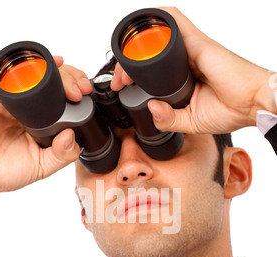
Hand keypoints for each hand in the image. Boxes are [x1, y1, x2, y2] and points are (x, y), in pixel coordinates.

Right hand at [0, 58, 91, 202]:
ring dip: (59, 73)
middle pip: (56, 83)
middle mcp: (31, 110)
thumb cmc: (5, 171)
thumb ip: (62, 155)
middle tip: (81, 90)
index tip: (87, 96)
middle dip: (74, 80)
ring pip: (40, 75)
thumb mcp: (43, 167)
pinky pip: (14, 77)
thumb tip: (72, 135)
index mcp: (44, 124)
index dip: (78, 94)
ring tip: (71, 85)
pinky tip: (46, 66)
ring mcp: (16, 101)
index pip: (65, 101)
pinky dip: (30, 68)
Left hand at [111, 6, 275, 134]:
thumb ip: (169, 119)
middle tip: (118, 80)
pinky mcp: (198, 42)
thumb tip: (150, 109)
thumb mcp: (191, 122)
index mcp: (182, 78)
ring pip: (157, 37)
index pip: (150, 71)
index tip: (120, 87)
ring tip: (123, 67)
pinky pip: (174, 23)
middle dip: (127, 63)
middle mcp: (185, 60)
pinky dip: (157, 22)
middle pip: (149, 52)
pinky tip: (142, 31)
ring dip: (136, 46)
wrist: (252, 104)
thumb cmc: (230, 110)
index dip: (131, 76)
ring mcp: (191, 48)